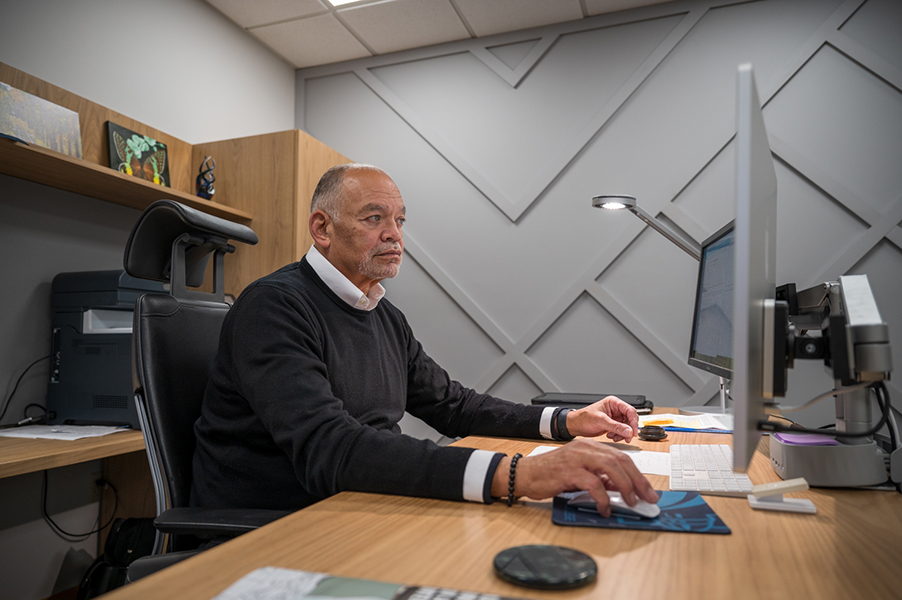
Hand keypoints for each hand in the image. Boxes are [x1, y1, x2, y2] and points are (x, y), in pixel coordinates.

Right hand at [490, 439, 657, 515]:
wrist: (525, 474)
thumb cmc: (550, 474)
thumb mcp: (579, 474)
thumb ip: (599, 477)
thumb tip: (620, 488)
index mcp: (590, 447)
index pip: (621, 457)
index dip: (637, 474)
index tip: (647, 490)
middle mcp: (586, 448)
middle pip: (621, 461)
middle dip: (637, 481)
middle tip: (647, 497)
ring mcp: (577, 458)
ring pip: (611, 468)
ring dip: (625, 487)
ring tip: (631, 501)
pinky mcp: (569, 471)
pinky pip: (593, 483)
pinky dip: (603, 497)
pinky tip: (605, 508)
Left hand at [566, 396, 638, 441]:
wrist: (575, 426)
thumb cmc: (583, 418)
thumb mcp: (600, 421)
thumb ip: (615, 426)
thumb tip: (628, 431)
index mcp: (613, 403)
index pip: (630, 411)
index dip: (634, 421)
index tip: (633, 432)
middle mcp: (615, 409)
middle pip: (630, 419)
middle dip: (629, 429)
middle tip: (627, 438)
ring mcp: (614, 418)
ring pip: (627, 426)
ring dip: (623, 434)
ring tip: (615, 437)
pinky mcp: (612, 425)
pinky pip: (621, 431)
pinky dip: (619, 435)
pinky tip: (611, 436)